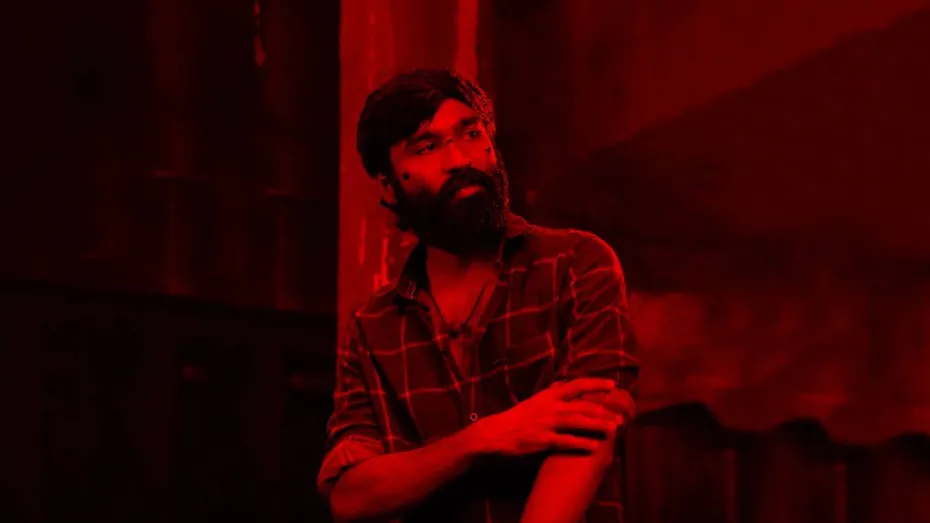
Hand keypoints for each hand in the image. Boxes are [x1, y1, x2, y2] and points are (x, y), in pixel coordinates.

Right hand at [469, 378, 622, 456]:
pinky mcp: (543, 440)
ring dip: (598, 425)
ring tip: (614, 429)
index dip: (595, 383)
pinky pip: (567, 441)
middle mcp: (550, 407)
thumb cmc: (517, 417)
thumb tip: (564, 385)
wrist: (496, 433)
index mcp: (548, 395)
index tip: (612, 385)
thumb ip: (551, 394)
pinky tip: (594, 447)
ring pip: (578, 422)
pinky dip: (582, 443)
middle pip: (582, 405)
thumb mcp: (535, 401)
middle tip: (620, 416)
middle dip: (603, 410)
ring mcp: (547, 424)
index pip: (576, 385)